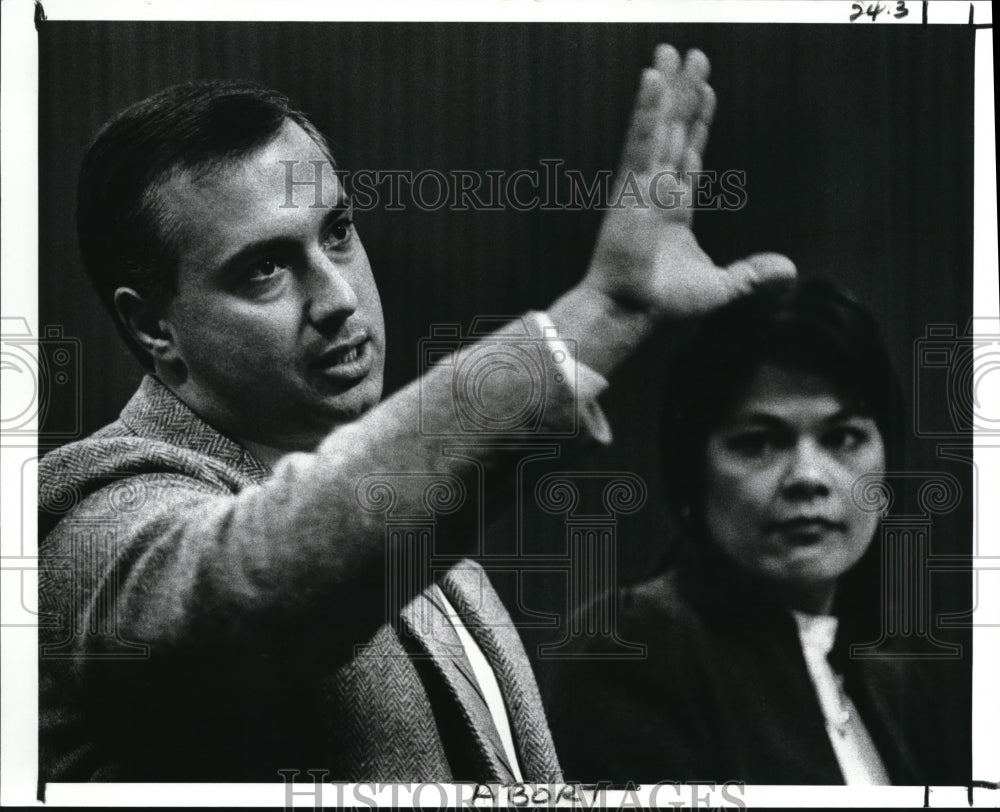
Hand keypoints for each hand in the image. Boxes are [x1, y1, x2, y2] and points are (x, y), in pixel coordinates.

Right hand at [583, 45, 794, 319]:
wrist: (631, 315)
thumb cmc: (663, 305)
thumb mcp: (720, 286)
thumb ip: (750, 273)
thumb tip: (788, 269)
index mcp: (672, 209)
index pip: (689, 155)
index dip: (698, 122)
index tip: (706, 92)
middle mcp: (656, 189)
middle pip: (674, 130)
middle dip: (683, 93)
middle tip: (690, 54)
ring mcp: (642, 185)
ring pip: (659, 126)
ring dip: (666, 88)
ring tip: (671, 52)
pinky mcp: (631, 187)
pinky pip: (641, 140)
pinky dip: (647, 109)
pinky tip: (654, 78)